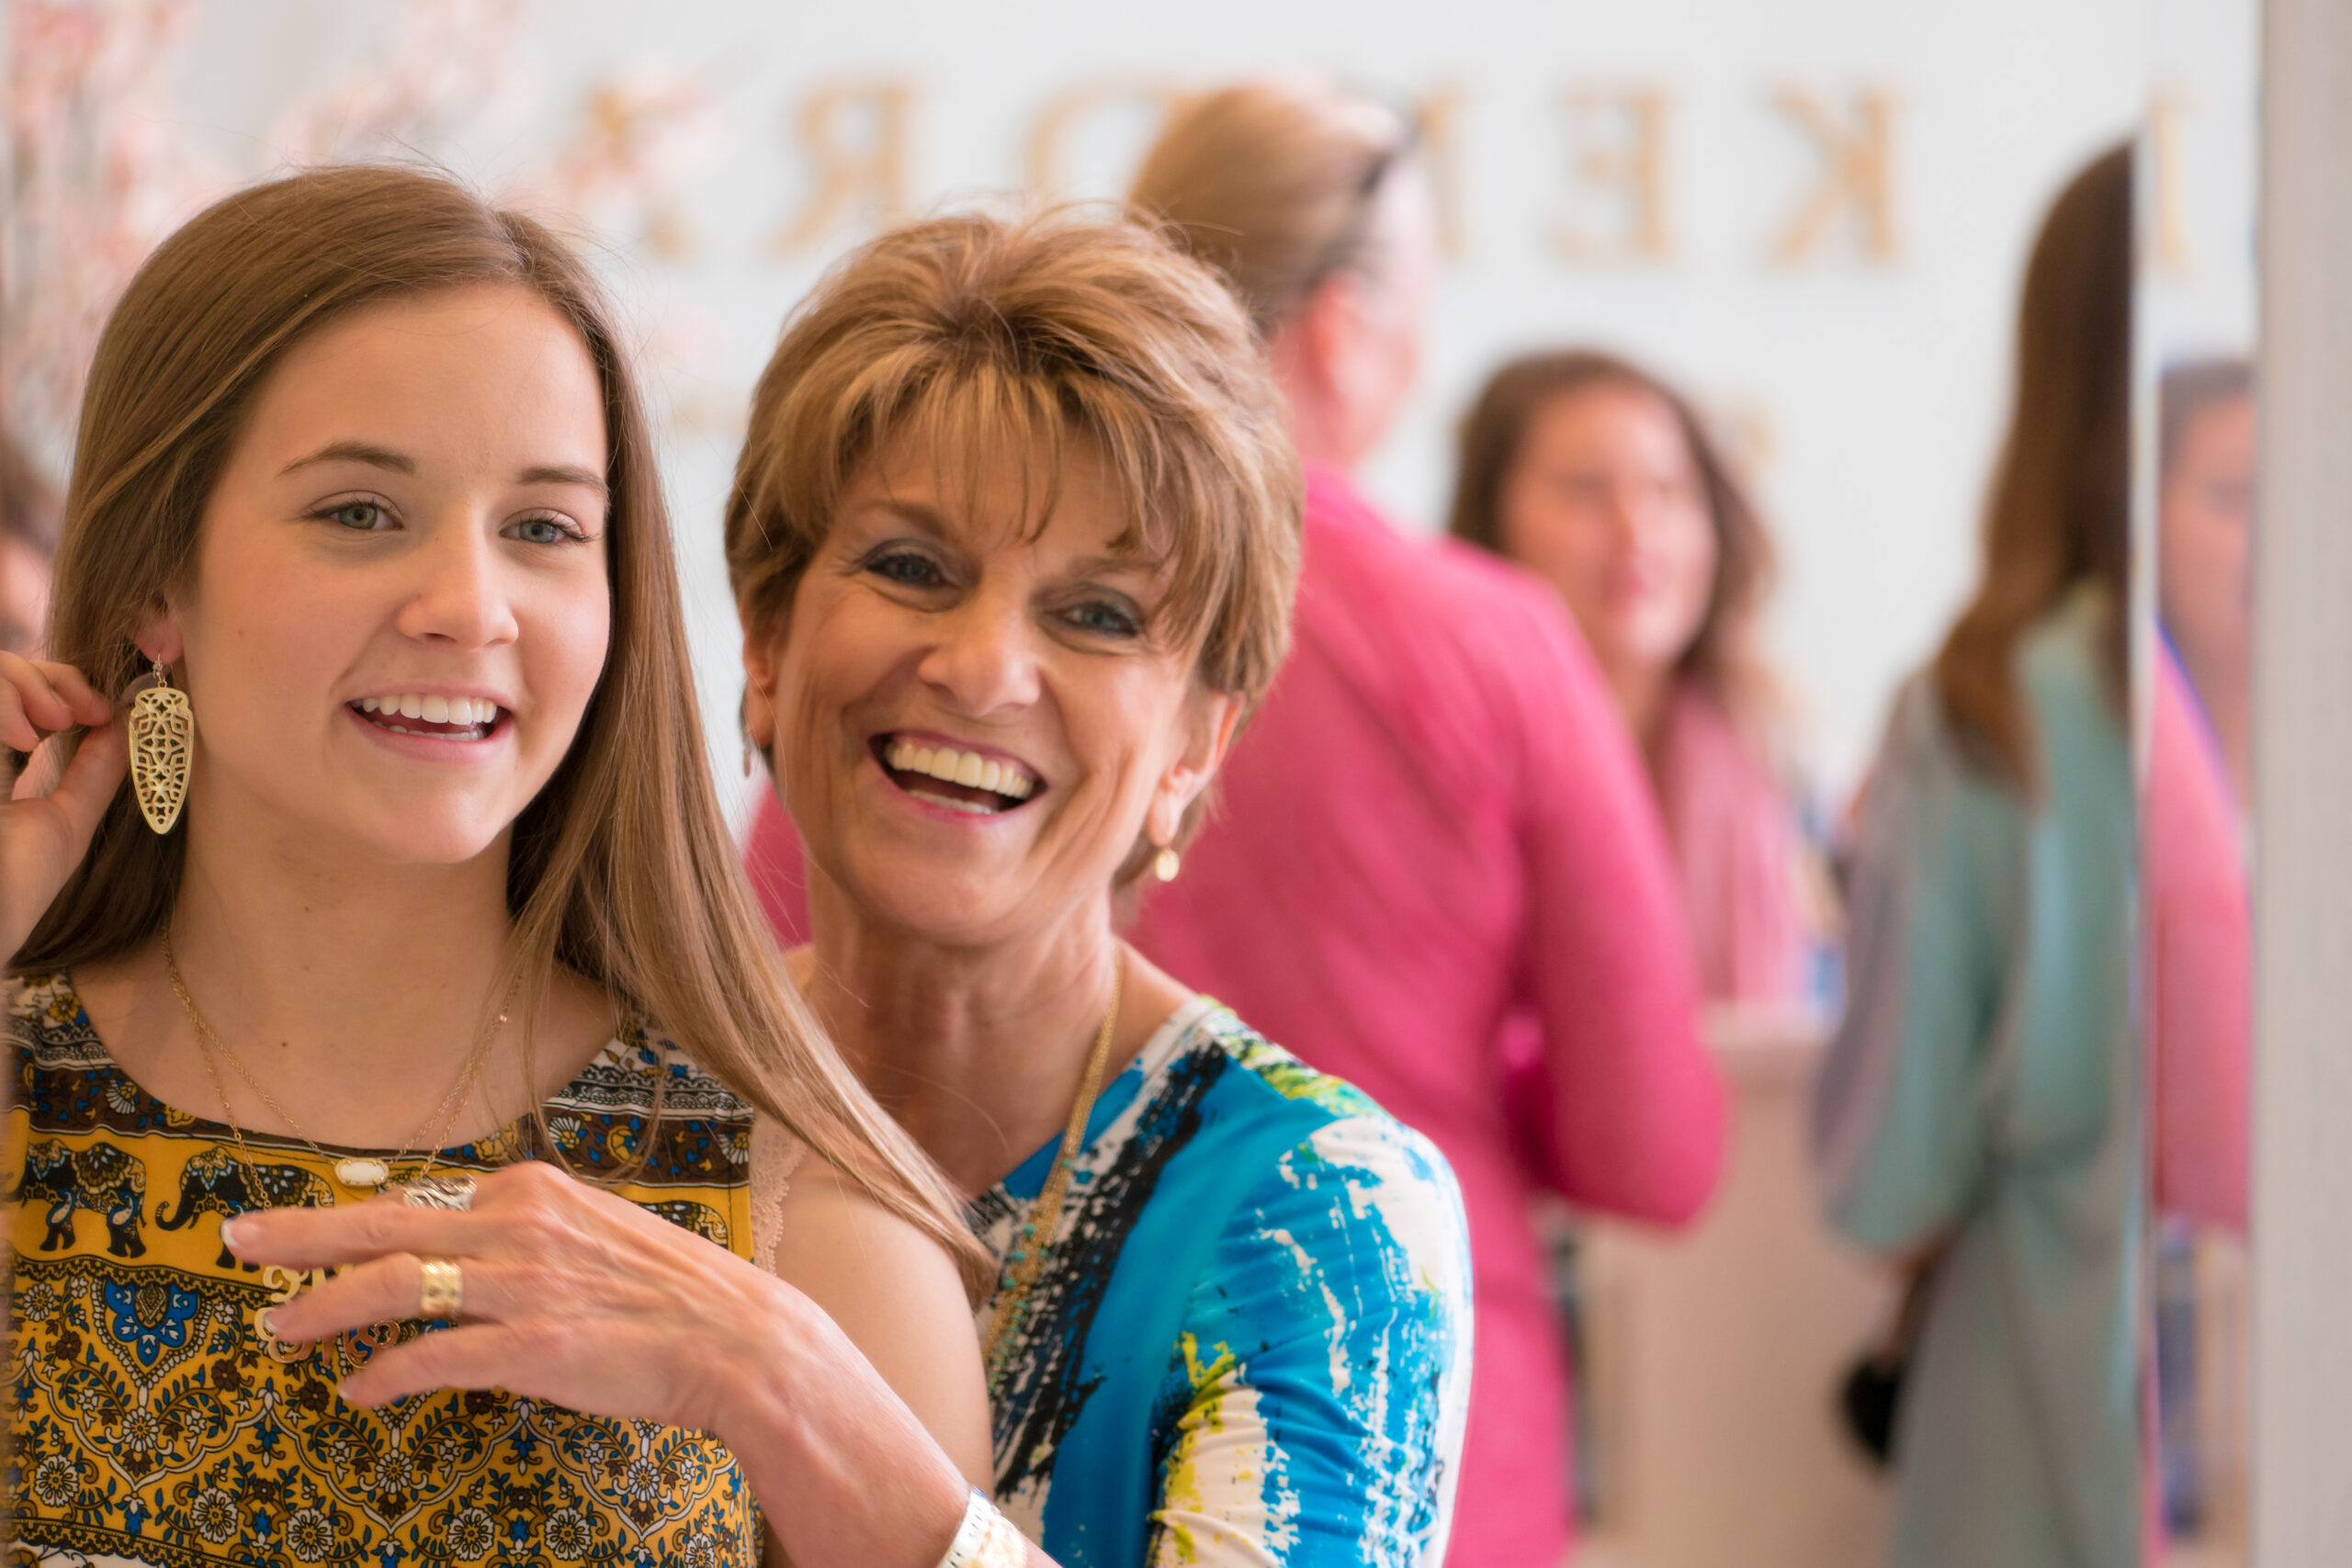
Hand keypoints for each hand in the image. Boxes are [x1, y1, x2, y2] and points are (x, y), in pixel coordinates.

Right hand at [0, 652, 126, 959]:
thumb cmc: (18, 884)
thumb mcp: (68, 819)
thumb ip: (96, 769)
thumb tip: (130, 720)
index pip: (22, 692)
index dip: (63, 686)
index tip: (101, 711)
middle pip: (4, 671)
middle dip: (51, 678)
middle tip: (78, 714)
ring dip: (27, 684)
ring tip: (48, 729)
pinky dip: (3, 700)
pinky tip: (21, 740)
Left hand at [223, 1159, 809, 1427]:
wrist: (738, 1338)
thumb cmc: (672, 1292)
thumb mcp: (597, 1233)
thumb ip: (529, 1232)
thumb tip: (467, 1242)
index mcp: (534, 1191)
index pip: (426, 1203)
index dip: (361, 1224)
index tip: (311, 1234)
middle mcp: (520, 1227)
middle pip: (384, 1224)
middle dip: (300, 1233)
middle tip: (238, 1241)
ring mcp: (523, 1287)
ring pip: (394, 1286)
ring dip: (323, 1306)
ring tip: (277, 1325)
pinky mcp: (531, 1348)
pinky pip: (432, 1358)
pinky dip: (384, 1372)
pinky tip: (357, 1389)